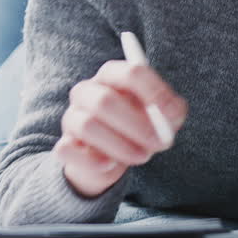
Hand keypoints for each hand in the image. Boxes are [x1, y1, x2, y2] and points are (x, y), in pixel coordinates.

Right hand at [55, 60, 187, 197]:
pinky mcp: (64, 144)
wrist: (110, 159)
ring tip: (141, 155)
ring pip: (87, 125)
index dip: (154, 93)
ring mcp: (71, 117)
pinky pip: (67, 149)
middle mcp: (86, 91)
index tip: (171, 114)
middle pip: (105, 100)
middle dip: (136, 125)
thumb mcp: (162, 117)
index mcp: (112, 75)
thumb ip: (172, 111)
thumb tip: (171, 113)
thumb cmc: (139, 127)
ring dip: (121, 146)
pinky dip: (92, 161)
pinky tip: (109, 164)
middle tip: (158, 142)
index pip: (131, 73)